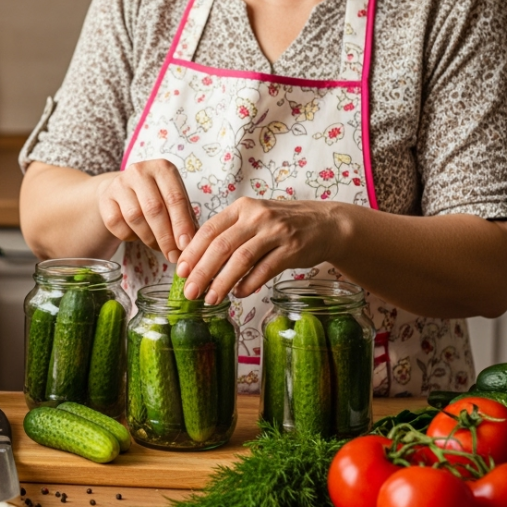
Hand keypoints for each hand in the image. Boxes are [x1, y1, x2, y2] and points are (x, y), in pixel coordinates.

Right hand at [96, 159, 196, 263]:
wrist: (123, 189)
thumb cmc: (156, 196)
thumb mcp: (173, 200)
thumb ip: (185, 219)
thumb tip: (190, 245)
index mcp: (163, 168)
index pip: (175, 198)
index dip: (181, 225)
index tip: (186, 245)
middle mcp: (140, 171)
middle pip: (154, 209)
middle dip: (165, 237)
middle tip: (172, 255)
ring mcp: (119, 183)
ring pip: (135, 218)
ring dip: (149, 238)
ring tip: (157, 246)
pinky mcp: (105, 198)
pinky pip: (117, 224)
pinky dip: (129, 236)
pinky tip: (137, 235)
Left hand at [174, 198, 345, 303]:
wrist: (326, 224)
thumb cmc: (282, 224)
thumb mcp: (254, 218)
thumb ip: (229, 234)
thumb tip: (196, 262)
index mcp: (241, 207)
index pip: (209, 230)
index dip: (192, 252)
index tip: (180, 271)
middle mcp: (257, 216)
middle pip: (221, 246)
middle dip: (201, 272)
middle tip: (189, 292)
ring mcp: (276, 232)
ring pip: (241, 259)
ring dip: (222, 282)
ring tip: (210, 299)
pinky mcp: (293, 249)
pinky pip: (265, 269)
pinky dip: (249, 284)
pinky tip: (238, 294)